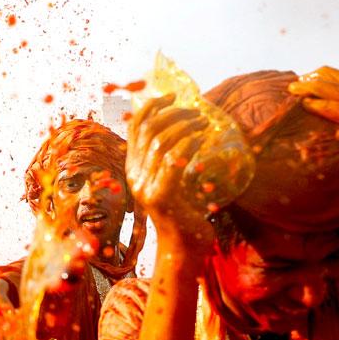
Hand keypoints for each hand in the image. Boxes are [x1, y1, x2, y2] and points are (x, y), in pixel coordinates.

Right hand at [126, 94, 213, 250]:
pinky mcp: (161, 197)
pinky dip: (188, 144)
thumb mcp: (175, 177)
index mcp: (134, 167)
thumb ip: (172, 156)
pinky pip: (173, 161)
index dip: (152, 105)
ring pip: (161, 142)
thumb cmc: (185, 209)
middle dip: (174, 113)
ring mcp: (145, 187)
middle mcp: (134, 175)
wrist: (183, 245)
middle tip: (197, 112)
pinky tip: (202, 140)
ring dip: (185, 126)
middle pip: (149, 130)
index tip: (174, 95)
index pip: (135, 127)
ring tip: (204, 123)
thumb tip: (185, 124)